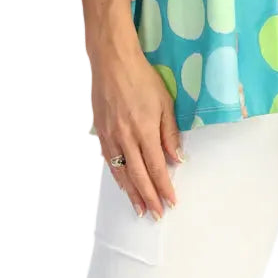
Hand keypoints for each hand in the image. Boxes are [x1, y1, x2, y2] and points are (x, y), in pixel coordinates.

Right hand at [91, 49, 183, 219]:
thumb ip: (170, 133)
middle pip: (138, 176)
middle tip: (156, 214)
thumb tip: (176, 159)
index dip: (164, 186)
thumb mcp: (165, 102)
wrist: (113, 63)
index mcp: (145, 130)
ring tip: (139, 209)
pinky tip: (122, 185)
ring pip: (122, 172)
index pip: (156, 167)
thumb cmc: (143, 78)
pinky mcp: (101, 132)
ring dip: (131, 193)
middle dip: (149, 197)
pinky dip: (117, 176)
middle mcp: (126, 137)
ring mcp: (111, 136)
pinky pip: (110, 161)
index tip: (171, 201)